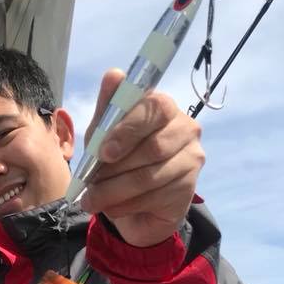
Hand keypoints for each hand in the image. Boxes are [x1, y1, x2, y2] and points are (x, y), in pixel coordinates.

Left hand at [80, 69, 204, 246]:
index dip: (127, 130)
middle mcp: (185, 129)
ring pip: (150, 176)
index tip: (104, 152)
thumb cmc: (118, 163)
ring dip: (114, 191)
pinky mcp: (189, 189)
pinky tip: (111, 208)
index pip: (154, 107)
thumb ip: (107, 109)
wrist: (134, 207)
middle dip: (116, 169)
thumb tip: (114, 75)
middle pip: (154, 146)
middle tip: (91, 183)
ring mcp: (192, 159)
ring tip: (93, 200)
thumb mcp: (103, 136)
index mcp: (163, 108)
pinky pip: (154, 198)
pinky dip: (126, 206)